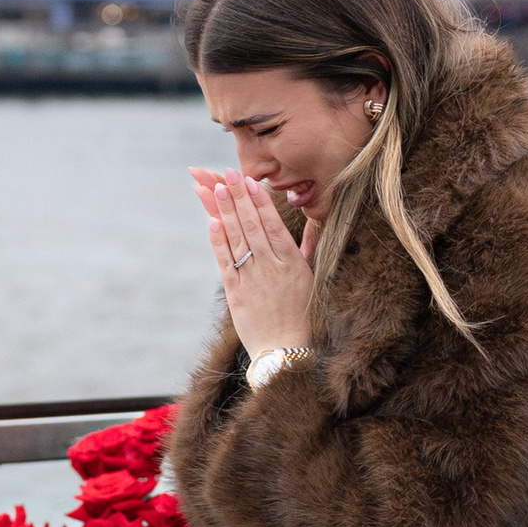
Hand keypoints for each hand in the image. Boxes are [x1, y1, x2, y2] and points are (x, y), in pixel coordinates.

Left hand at [192, 167, 317, 357]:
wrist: (285, 353)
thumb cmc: (301, 314)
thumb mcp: (312, 278)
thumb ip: (309, 247)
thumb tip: (315, 222)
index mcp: (292, 263)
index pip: (273, 224)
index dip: (260, 201)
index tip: (249, 180)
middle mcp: (272, 268)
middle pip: (253, 226)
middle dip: (239, 197)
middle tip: (227, 173)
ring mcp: (253, 280)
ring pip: (237, 239)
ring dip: (225, 212)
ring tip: (215, 188)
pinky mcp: (236, 294)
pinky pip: (226, 263)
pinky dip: (218, 242)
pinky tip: (212, 222)